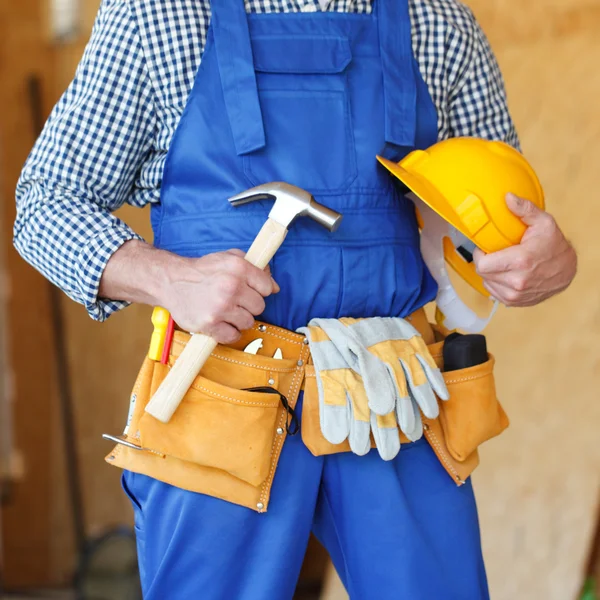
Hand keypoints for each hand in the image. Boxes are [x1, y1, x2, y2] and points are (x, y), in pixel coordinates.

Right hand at [99, 242, 277, 342]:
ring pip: (248, 322)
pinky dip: (230, 333)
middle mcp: (231, 287)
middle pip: (259, 307)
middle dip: (249, 305)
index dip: (260, 290)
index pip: (267, 287)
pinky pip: (233, 336)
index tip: (249, 291)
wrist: (171, 281)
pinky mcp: (210, 324)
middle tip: (234, 301)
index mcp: (238, 268)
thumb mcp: (229, 258)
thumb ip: (254, 268)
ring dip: (239, 319)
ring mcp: (220, 307)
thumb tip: (274, 287)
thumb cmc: (202, 271)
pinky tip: (222, 323)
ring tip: (225, 311)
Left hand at [473, 193, 576, 306]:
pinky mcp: (515, 302)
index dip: (480, 255)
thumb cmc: (554, 245)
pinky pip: (494, 293)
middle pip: (483, 273)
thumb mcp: (543, 222)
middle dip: (485, 262)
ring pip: (487, 283)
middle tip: (494, 254)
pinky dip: (496, 283)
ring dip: (490, 273)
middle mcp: (517, 281)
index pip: (482, 264)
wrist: (568, 270)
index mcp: (520, 261)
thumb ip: (524, 209)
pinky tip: (505, 274)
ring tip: (501, 263)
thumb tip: (508, 198)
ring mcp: (516, 294)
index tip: (485, 248)